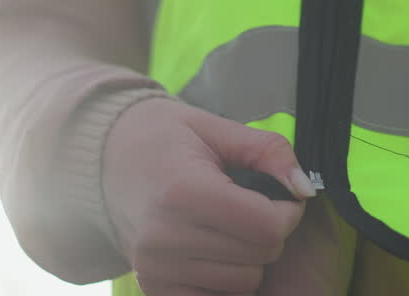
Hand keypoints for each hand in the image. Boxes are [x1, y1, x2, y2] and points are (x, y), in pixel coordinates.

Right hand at [104, 98, 314, 295]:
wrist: (104, 158)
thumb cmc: (165, 138)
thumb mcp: (218, 129)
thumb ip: (268, 152)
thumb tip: (305, 189)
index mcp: (184, 192)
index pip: (267, 226)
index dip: (288, 211)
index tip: (278, 194)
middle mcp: (164, 237)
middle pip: (260, 256)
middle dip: (270, 231)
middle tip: (251, 205)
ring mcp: (154, 268)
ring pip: (243, 283)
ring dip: (249, 256)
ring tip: (227, 224)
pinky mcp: (152, 287)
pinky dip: (225, 277)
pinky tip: (214, 248)